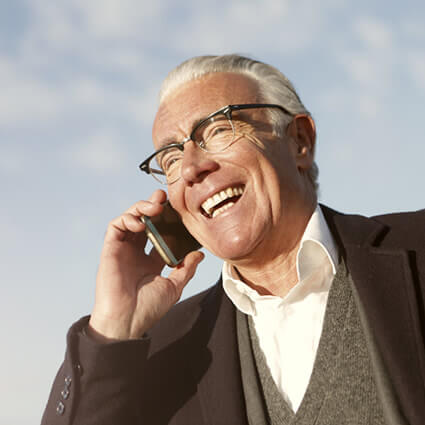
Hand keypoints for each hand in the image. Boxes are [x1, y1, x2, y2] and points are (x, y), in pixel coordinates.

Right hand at [88, 189, 203, 341]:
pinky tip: (140, 222)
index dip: (166, 219)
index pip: (159, 232)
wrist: (128, 321)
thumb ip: (186, 268)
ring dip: (140, 208)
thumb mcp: (174, 286)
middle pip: (144, 221)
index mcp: (151, 259)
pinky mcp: (110, 249)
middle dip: (152, 206)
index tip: (177, 209)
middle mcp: (136, 252)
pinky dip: (127, 218)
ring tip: (155, 207)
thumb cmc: (149, 308)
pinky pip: (116, 227)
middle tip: (163, 198)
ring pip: (129, 218)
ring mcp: (123, 249)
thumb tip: (199, 254)